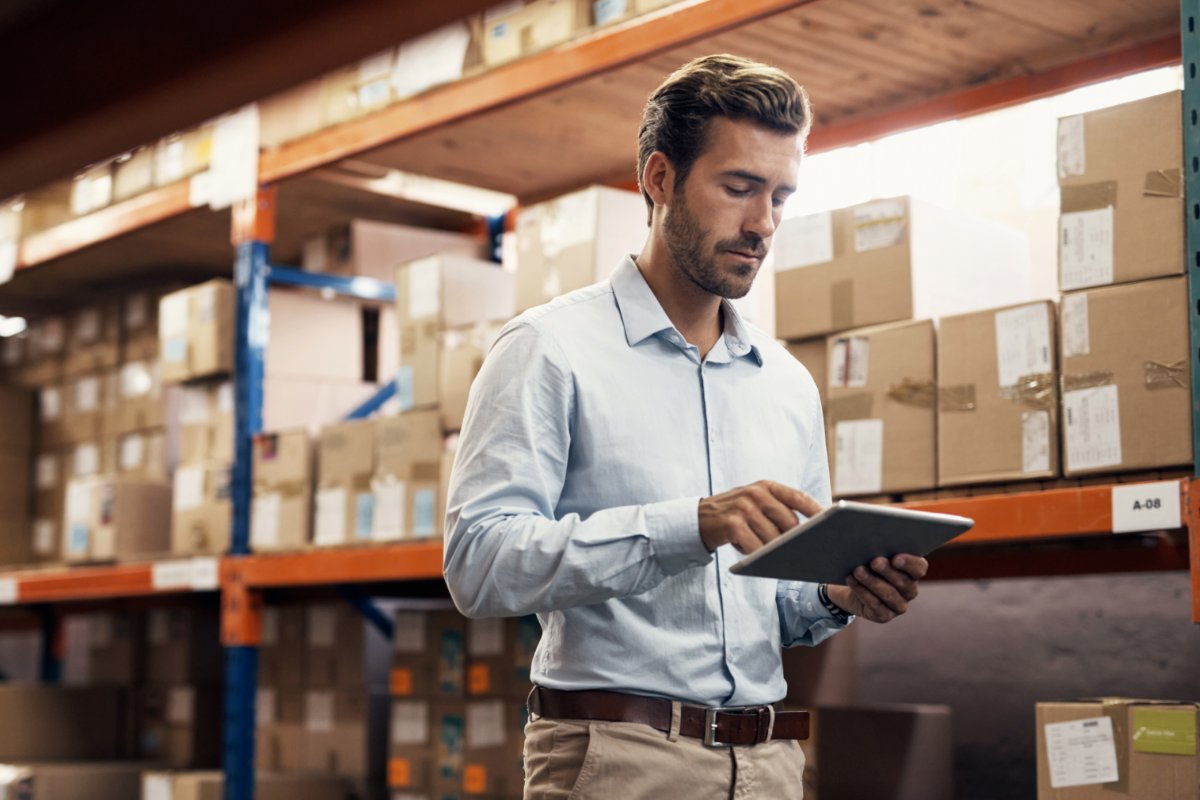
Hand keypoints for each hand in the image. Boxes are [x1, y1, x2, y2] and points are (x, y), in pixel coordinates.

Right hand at [698, 480, 821, 552]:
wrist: (698, 519)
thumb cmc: (734, 514)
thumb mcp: (755, 503)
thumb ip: (777, 509)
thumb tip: (805, 532)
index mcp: (765, 486)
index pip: (797, 496)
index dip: (816, 509)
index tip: (830, 522)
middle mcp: (755, 493)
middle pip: (789, 521)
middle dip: (794, 540)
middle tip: (798, 552)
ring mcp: (743, 507)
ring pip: (773, 538)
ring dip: (773, 551)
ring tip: (769, 555)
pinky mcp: (732, 524)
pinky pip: (755, 546)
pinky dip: (757, 555)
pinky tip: (754, 557)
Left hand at [826, 554, 927, 622]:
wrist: (847, 586)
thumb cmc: (863, 562)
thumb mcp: (870, 551)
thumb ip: (877, 545)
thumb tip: (871, 536)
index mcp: (912, 571)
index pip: (920, 567)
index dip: (910, 563)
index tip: (895, 557)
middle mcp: (909, 590)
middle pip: (904, 581)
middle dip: (888, 571)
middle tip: (874, 561)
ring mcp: (898, 605)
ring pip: (889, 594)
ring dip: (872, 581)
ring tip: (857, 570)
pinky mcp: (884, 616)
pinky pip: (875, 605)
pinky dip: (862, 591)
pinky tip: (852, 580)